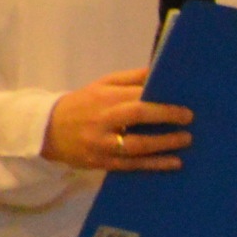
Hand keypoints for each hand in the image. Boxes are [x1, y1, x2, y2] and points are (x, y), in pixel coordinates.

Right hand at [41, 68, 190, 172]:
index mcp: (103, 97)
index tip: (184, 103)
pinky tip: (175, 162)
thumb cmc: (83, 105)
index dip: (162, 100)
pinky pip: (132, 164)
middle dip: (166, 116)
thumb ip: (130, 79)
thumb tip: (159, 71)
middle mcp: (102, 119)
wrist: (47, 130)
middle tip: (189, 118)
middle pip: (137, 115)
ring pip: (137, 144)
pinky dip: (155, 164)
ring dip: (164, 143)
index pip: (136, 96)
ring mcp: (102, 143)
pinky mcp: (102, 162)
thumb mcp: (101, 86)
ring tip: (186, 139)